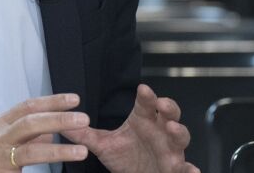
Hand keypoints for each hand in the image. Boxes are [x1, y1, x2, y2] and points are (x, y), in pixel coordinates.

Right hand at [0, 93, 89, 171]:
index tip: (74, 99)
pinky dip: (44, 169)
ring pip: (30, 153)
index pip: (28, 107)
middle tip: (82, 119)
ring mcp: (0, 158)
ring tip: (81, 151)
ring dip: (57, 151)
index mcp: (0, 125)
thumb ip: (23, 134)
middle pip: (29, 124)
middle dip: (57, 120)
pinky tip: (60, 172)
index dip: (51, 101)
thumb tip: (49, 132)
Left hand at [63, 84, 198, 172]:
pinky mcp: (175, 169)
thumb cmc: (126, 158)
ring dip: (179, 132)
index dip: (147, 96)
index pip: (147, 104)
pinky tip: (192, 171)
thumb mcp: (103, 145)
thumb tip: (61, 123)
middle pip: (170, 114)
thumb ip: (84, 134)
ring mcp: (170, 150)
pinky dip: (191, 170)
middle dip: (169, 108)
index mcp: (144, 121)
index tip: (143, 89)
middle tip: (163, 104)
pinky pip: (187, 169)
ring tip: (172, 128)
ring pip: (181, 137)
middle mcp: (160, 132)